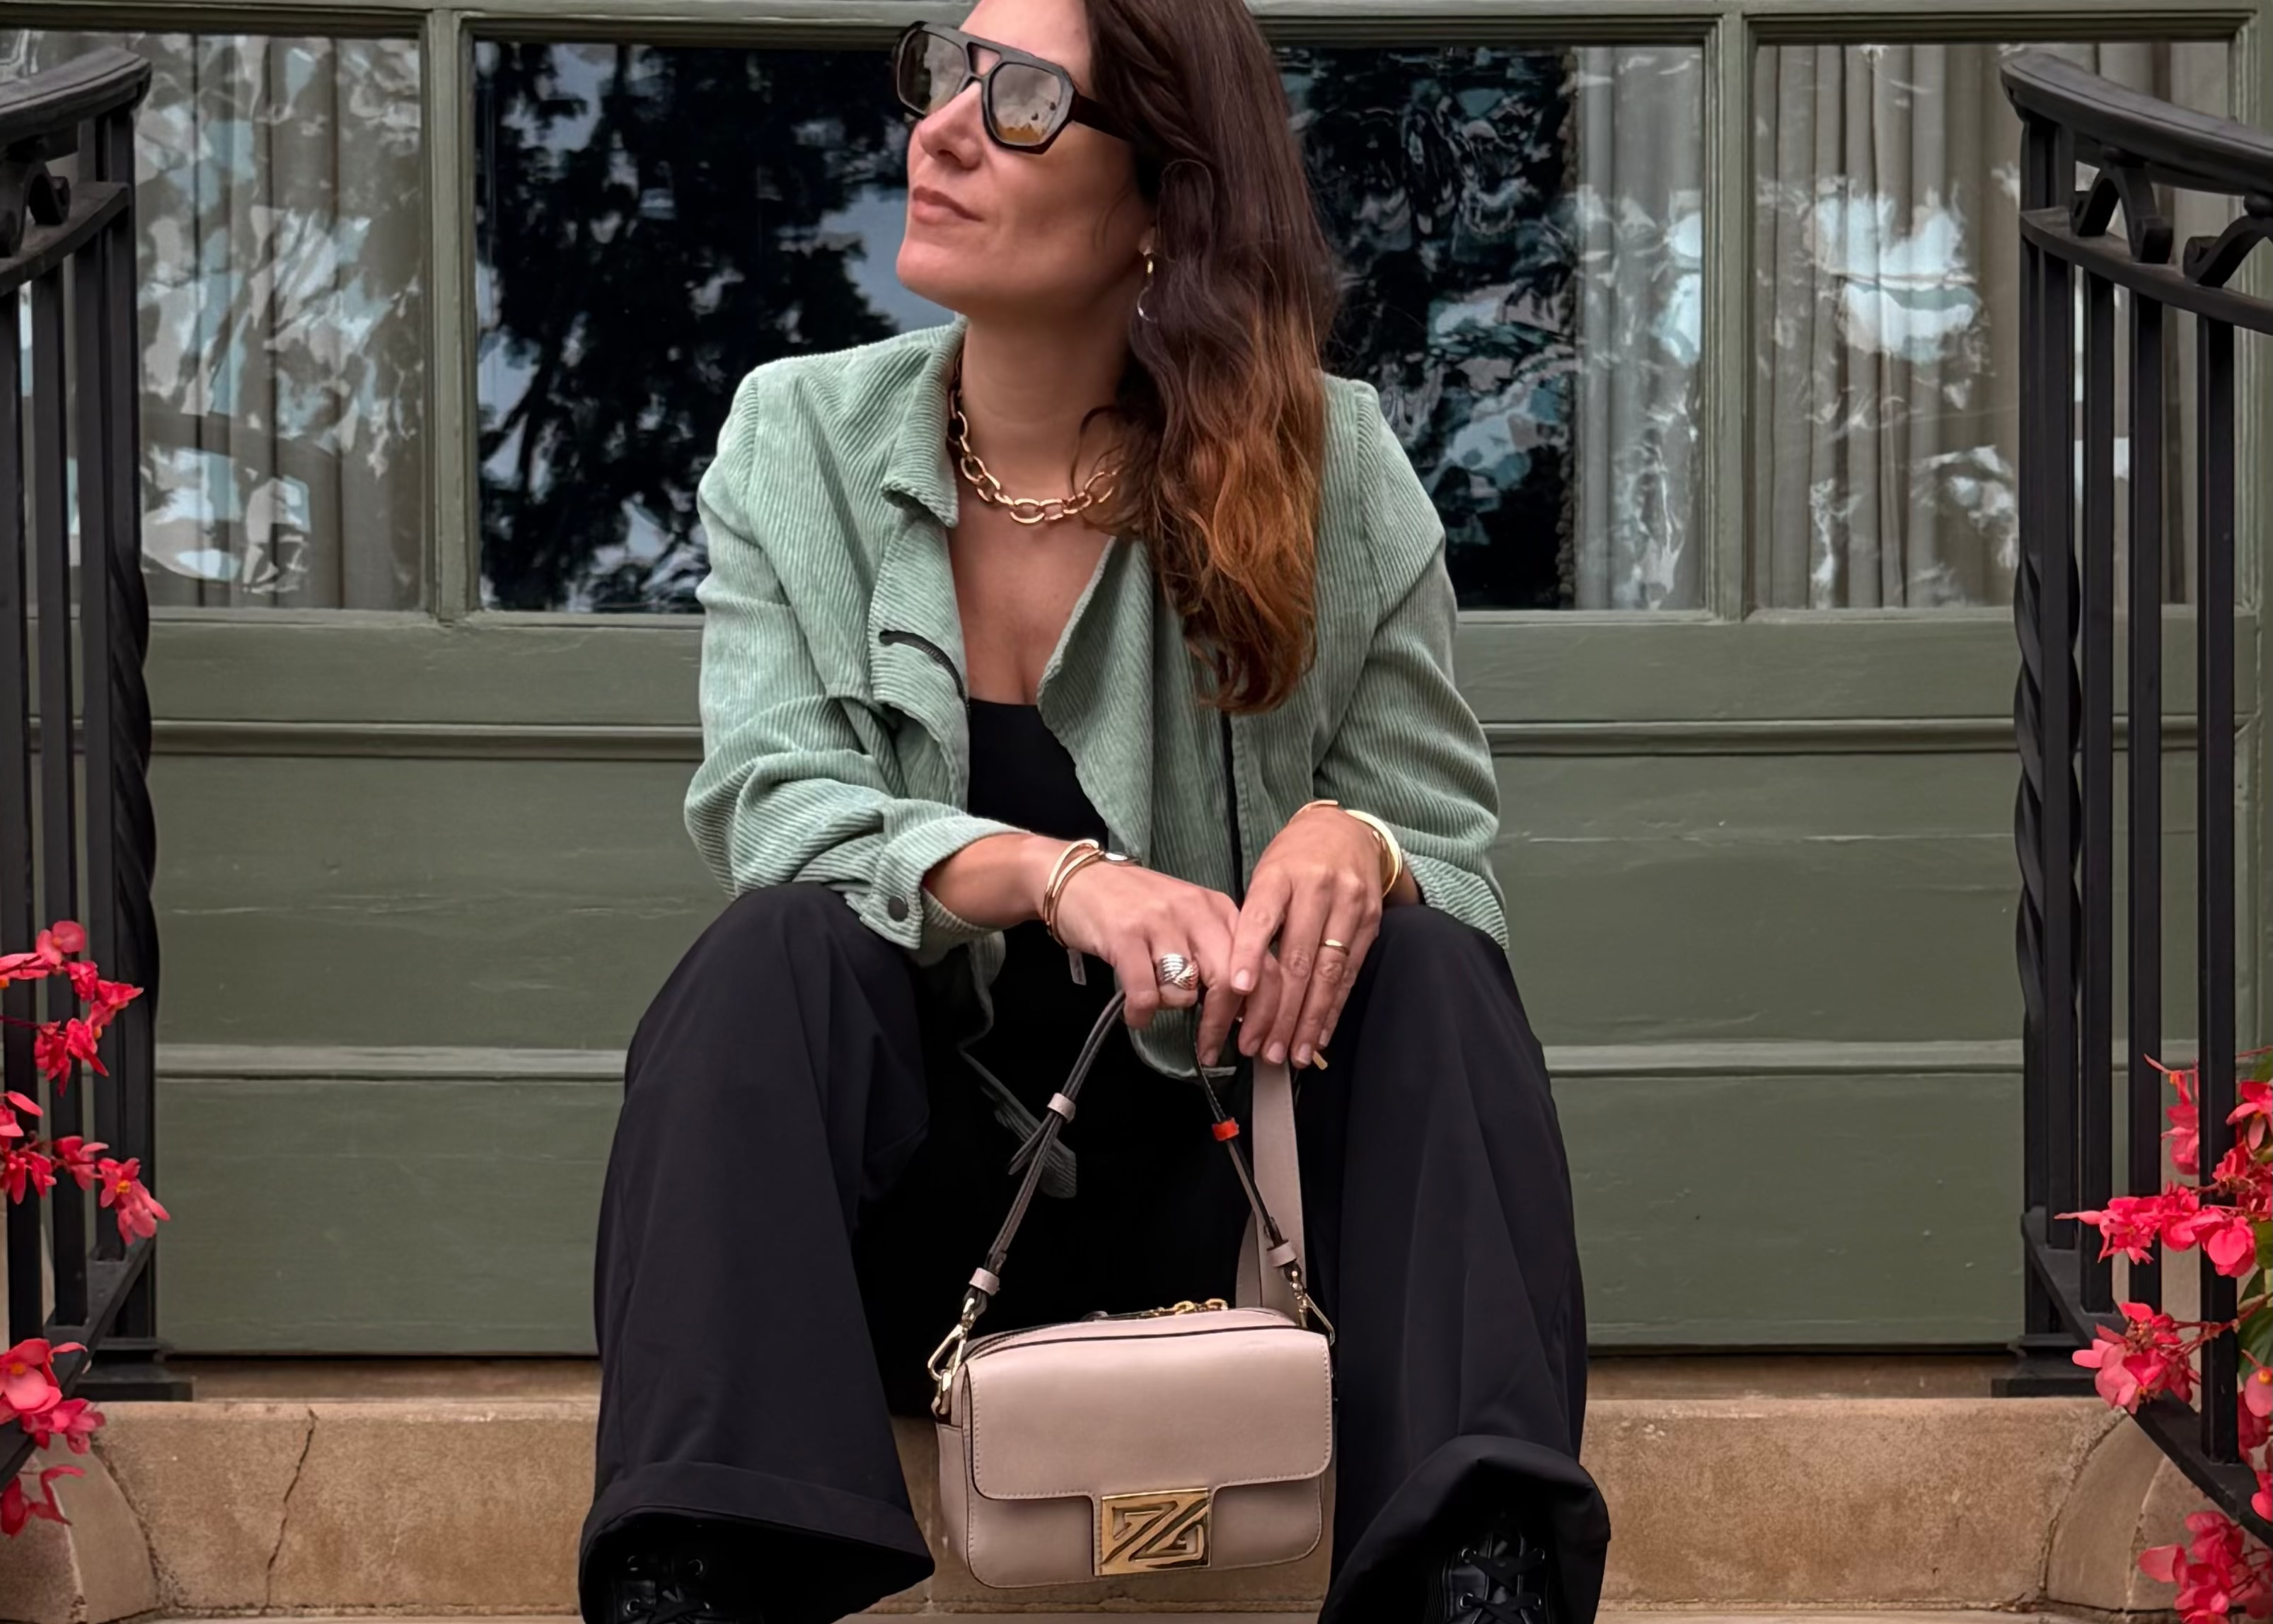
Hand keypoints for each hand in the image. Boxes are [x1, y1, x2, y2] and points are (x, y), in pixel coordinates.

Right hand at [1048, 859, 1241, 1032]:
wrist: (1079, 878)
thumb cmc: (1134, 904)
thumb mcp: (1188, 919)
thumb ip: (1216, 953)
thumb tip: (1243, 1008)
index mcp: (1219, 908)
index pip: (1260, 966)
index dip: (1263, 1013)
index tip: (1252, 1041)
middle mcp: (1196, 911)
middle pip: (1230, 983)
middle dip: (1221, 1024)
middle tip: (1210, 1048)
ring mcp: (1159, 921)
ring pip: (1185, 991)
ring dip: (1170, 1007)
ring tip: (1155, 1000)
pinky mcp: (1124, 935)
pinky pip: (1145, 993)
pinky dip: (1141, 1013)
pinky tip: (1135, 1013)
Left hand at [1223, 805, 1383, 1068]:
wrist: (1347, 832)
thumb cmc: (1294, 860)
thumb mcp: (1266, 875)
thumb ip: (1253, 922)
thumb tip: (1235, 986)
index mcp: (1280, 874)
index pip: (1262, 917)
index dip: (1249, 954)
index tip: (1237, 989)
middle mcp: (1318, 889)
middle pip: (1298, 958)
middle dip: (1279, 1010)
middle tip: (1261, 1047)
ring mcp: (1349, 906)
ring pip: (1327, 972)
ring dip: (1308, 1020)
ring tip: (1291, 1053)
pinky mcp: (1371, 923)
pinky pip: (1350, 974)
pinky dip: (1333, 1009)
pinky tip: (1318, 1034)